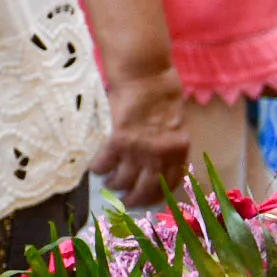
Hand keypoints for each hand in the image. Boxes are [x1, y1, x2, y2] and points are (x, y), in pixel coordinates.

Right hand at [91, 63, 190, 207]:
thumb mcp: (175, 126)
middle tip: (124, 199)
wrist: (146, 77)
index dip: (155, 197)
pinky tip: (97, 167)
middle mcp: (161, 154)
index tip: (146, 199)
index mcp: (178, 151)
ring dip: (113, 184)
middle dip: (132, 198)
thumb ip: (169, 149)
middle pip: (144, 189)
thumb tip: (156, 171)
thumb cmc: (161, 97)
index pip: (168, 185)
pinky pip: (104, 164)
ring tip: (110, 180)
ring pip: (122, 180)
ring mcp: (140, 149)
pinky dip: (98, 169)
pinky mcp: (119, 140)